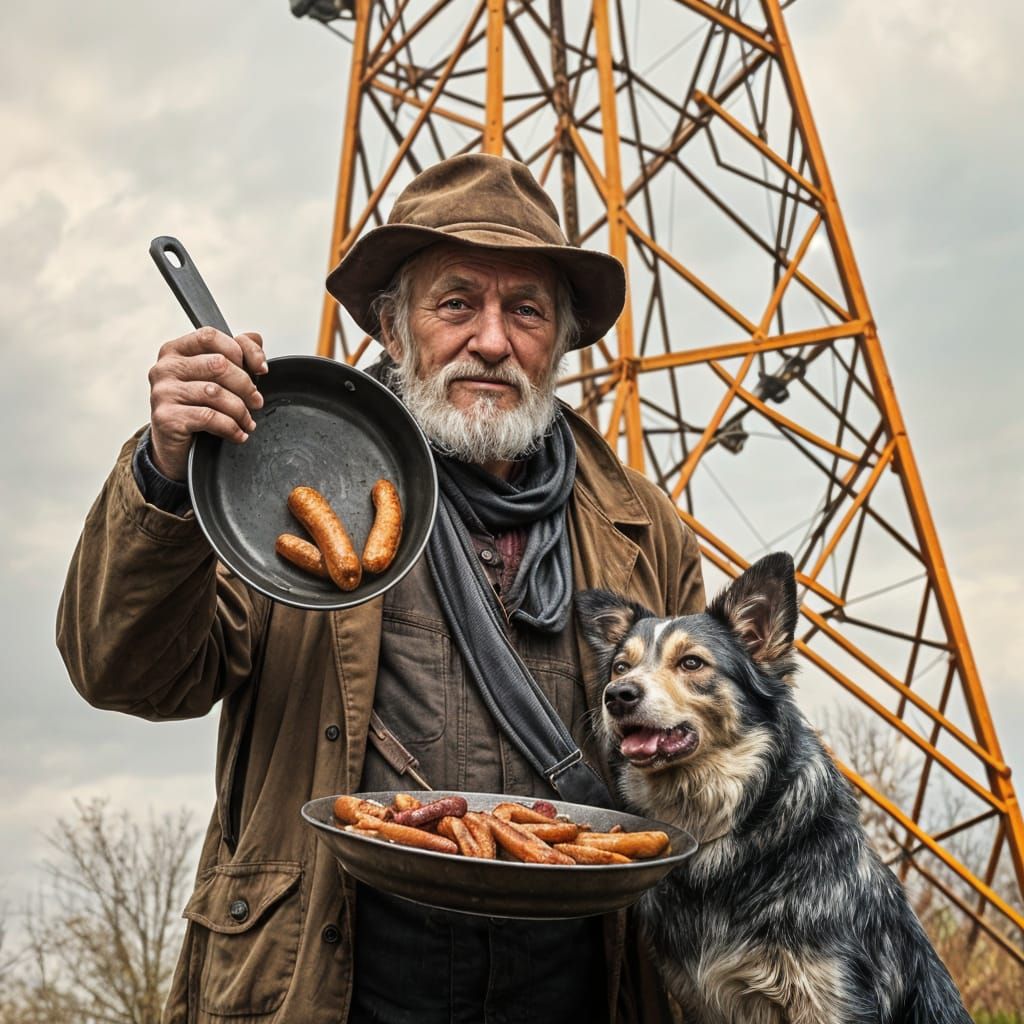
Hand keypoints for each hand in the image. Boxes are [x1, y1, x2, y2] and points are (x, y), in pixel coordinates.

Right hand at [147, 327, 267, 480]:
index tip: (260, 370)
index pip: (211, 336)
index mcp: (176, 351)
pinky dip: (231, 427)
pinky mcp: (166, 417)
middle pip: (218, 364)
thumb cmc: (195, 408)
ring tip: (248, 421)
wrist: (174, 447)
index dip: (242, 350)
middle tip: (256, 402)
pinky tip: (238, 433)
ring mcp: (163, 392)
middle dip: (246, 385)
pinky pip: (209, 417)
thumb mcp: (214, 378)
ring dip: (241, 410)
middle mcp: (165, 368)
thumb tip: (255, 339)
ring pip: (216, 393)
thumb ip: (235, 353)